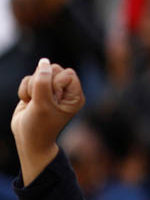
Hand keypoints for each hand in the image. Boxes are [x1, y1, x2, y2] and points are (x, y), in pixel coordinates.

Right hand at [11, 58, 85, 184]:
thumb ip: (43, 82)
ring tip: (33, 103)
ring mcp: (51, 89)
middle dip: (41, 84)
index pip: (67, 73)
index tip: (51, 100)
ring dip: (31, 88)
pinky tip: (28, 103)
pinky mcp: (37, 90)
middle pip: (53, 69)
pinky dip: (24, 90)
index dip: (55, 83)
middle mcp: (66, 90)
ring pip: (39, 72)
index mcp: (75, 95)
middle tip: (41, 102)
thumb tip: (44, 61)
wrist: (26, 138)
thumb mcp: (42, 104)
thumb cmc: (39, 126)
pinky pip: (28, 78)